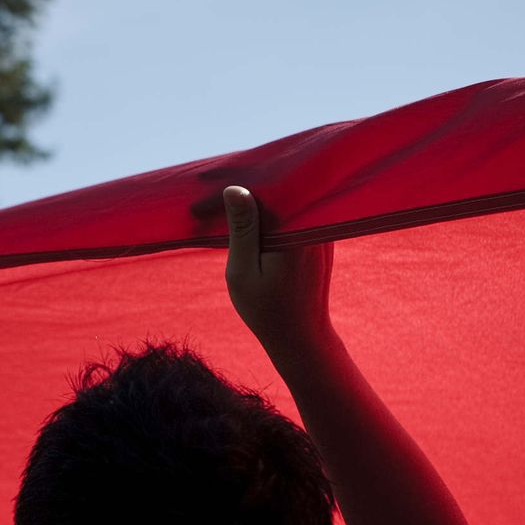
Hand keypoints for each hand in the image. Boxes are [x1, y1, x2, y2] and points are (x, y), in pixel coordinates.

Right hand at [222, 185, 334, 347]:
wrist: (301, 336)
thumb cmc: (267, 311)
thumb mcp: (243, 272)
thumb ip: (242, 230)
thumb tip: (235, 189)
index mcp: (291, 232)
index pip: (264, 192)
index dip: (235, 187)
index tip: (205, 192)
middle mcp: (311, 226)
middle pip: (279, 191)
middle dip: (248, 188)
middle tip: (213, 192)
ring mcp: (319, 232)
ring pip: (286, 202)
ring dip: (260, 200)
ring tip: (228, 201)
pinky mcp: (319, 239)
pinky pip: (293, 215)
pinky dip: (272, 214)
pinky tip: (251, 218)